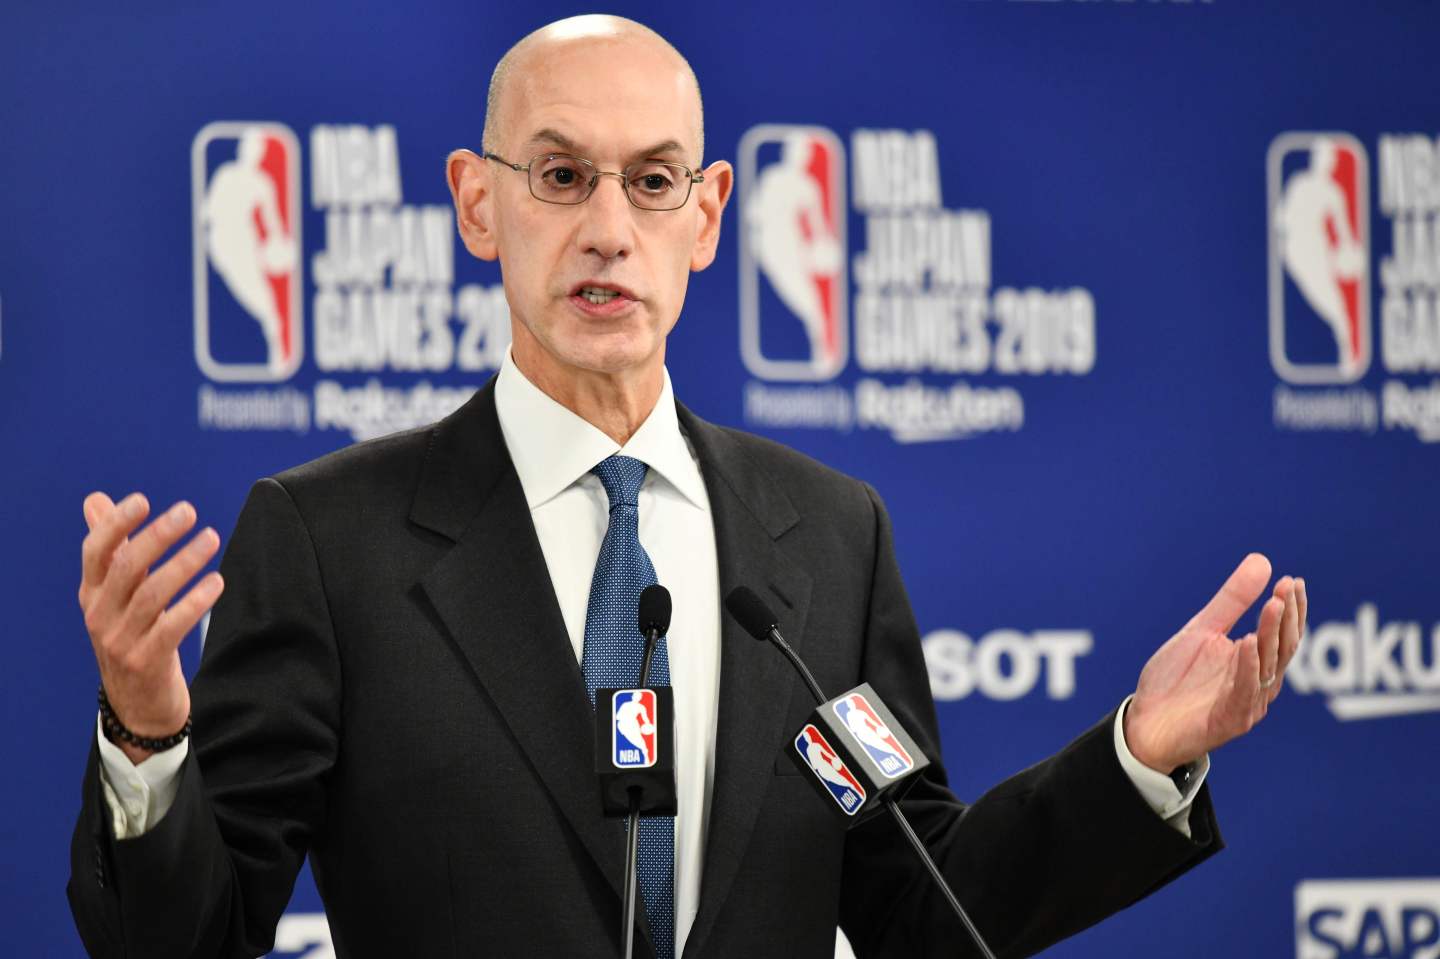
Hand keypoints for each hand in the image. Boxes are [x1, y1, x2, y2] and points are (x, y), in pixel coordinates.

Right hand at [78, 492, 224, 763]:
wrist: (137, 704)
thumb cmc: (131, 636)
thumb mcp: (115, 595)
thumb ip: (112, 548)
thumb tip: (95, 500)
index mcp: (91, 594)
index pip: (95, 552)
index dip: (115, 524)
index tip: (142, 500)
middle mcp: (100, 615)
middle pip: (126, 568)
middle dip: (157, 536)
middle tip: (188, 512)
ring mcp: (121, 640)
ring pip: (152, 594)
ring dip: (184, 562)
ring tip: (211, 538)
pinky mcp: (147, 661)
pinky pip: (173, 625)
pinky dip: (196, 600)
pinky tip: (217, 582)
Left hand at [1123, 553, 1306, 772]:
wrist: (1145, 722)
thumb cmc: (1176, 680)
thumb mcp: (1202, 631)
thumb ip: (1232, 601)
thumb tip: (1263, 562)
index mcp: (1255, 663)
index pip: (1283, 633)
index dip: (1291, 608)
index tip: (1293, 580)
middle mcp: (1258, 683)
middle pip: (1282, 648)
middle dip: (1286, 617)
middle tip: (1288, 588)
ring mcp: (1247, 703)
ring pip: (1267, 667)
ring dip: (1271, 635)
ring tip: (1273, 606)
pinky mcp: (1229, 720)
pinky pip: (1243, 692)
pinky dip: (1247, 667)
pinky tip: (1247, 642)